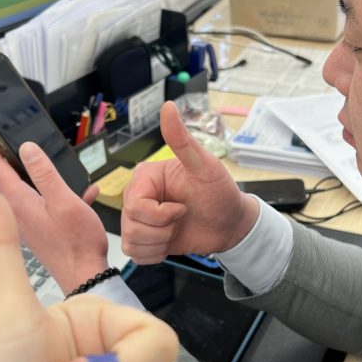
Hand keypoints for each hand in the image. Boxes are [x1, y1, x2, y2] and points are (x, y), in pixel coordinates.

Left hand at [0, 137, 107, 293]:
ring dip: (34, 174)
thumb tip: (27, 149)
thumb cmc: (77, 243)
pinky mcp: (37, 228)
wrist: (84, 274)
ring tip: (51, 163)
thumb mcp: (64, 201)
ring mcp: (25, 221)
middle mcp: (17, 211)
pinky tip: (79, 193)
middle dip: (10, 156)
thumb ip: (45, 174)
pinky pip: (39, 202)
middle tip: (17, 141)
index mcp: (19, 201)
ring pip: (22, 189)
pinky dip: (52, 193)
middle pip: (4, 177)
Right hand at [121, 101, 259, 262]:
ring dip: (159, 243)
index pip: (135, 205)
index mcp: (146, 177)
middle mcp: (138, 196)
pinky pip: (135, 254)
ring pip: (131, 241)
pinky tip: (170, 242)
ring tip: (177, 230)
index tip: (182, 208)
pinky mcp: (145, 238)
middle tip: (182, 218)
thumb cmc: (220, 193)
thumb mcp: (205, 166)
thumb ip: (182, 140)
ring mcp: (139, 218)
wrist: (230, 224)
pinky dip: (155, 254)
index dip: (160, 215)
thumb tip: (168, 107)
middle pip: (131, 225)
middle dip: (162, 230)